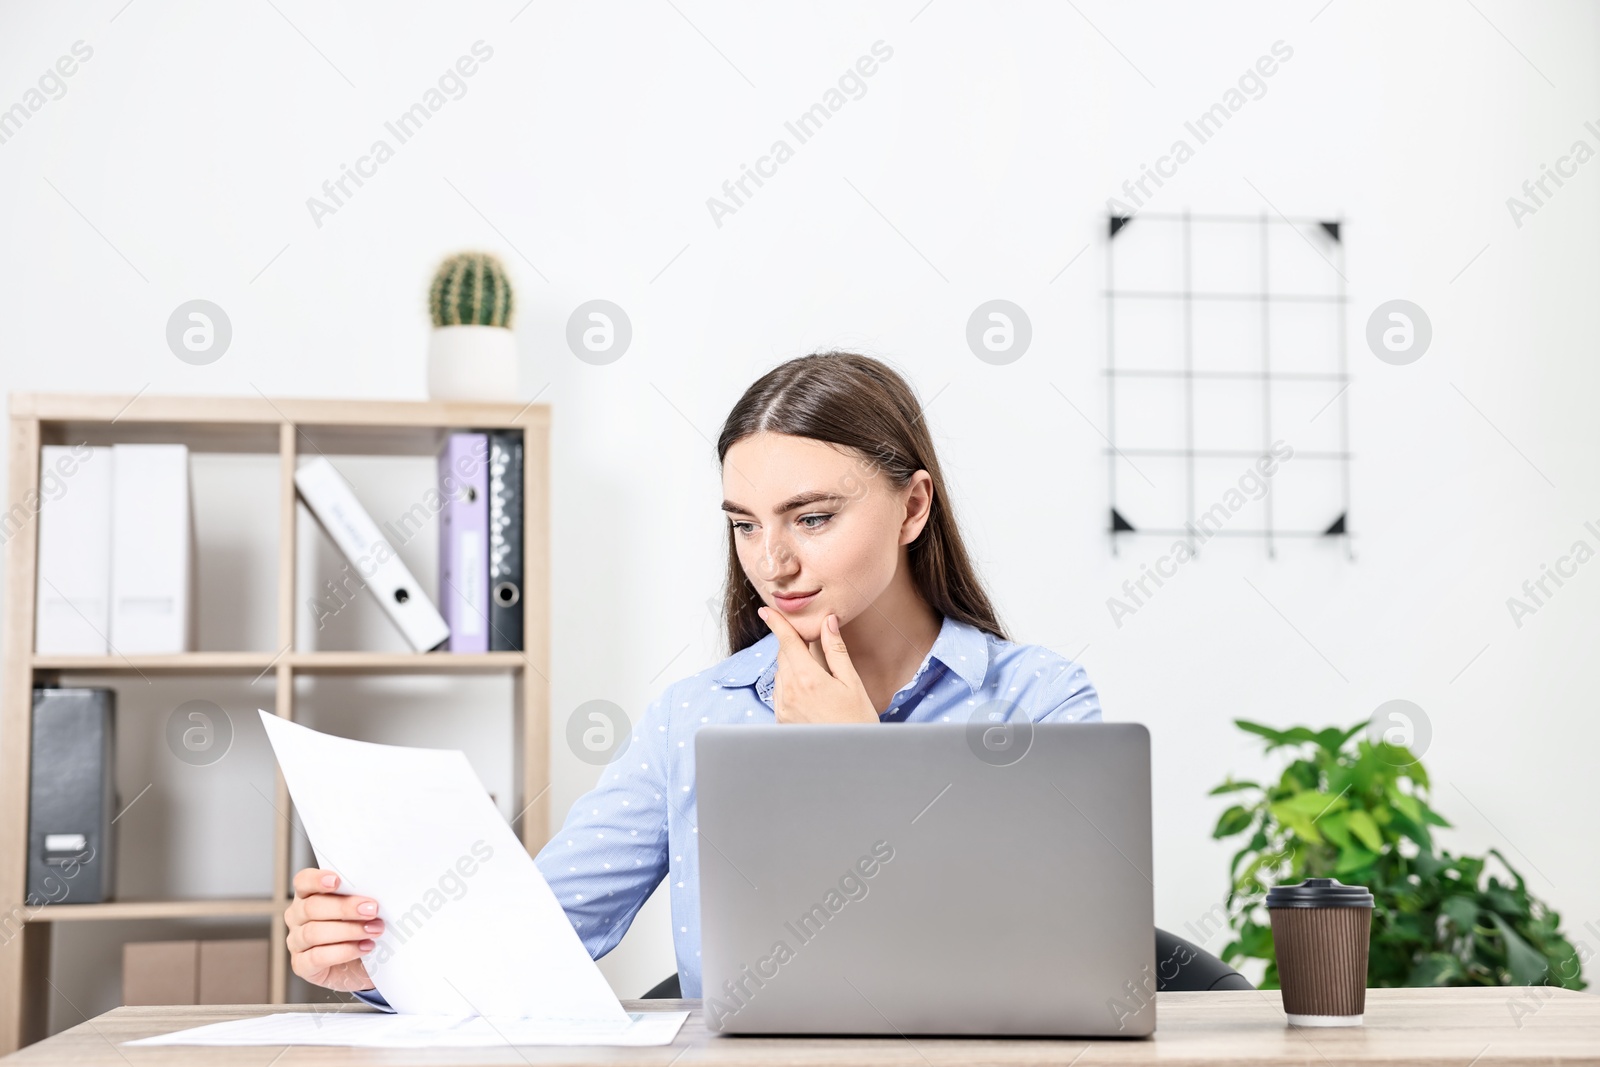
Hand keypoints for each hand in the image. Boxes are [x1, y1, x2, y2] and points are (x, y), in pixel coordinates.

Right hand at [285, 867, 380, 992]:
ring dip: (349, 930)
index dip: (317, 880)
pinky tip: (364, 947)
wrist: (363, 964)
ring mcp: (296, 942)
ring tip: (374, 930)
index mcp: (308, 896)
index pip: (303, 882)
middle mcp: (297, 917)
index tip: (337, 881)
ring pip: (314, 932)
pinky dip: (343, 952)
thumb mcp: (361, 909)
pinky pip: (317, 957)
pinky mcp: (302, 965)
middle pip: (312, 907)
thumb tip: (379, 887)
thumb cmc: (360, 929)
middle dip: (345, 907)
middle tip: (372, 909)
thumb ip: (361, 896)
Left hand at [758, 607, 878, 723]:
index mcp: (807, 678)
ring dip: (790, 665)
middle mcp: (789, 692)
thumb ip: (836, 650)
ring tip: (812, 669)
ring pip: (780, 674)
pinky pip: (779, 693)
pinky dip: (788, 683)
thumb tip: (828, 622)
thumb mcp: (852, 683)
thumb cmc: (857, 721)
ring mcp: (783, 708)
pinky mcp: (781, 720)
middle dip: (790, 644)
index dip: (777, 623)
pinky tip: (807, 689)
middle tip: (805, 639)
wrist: (850, 760)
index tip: (766, 610)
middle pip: (782, 656)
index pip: (787, 642)